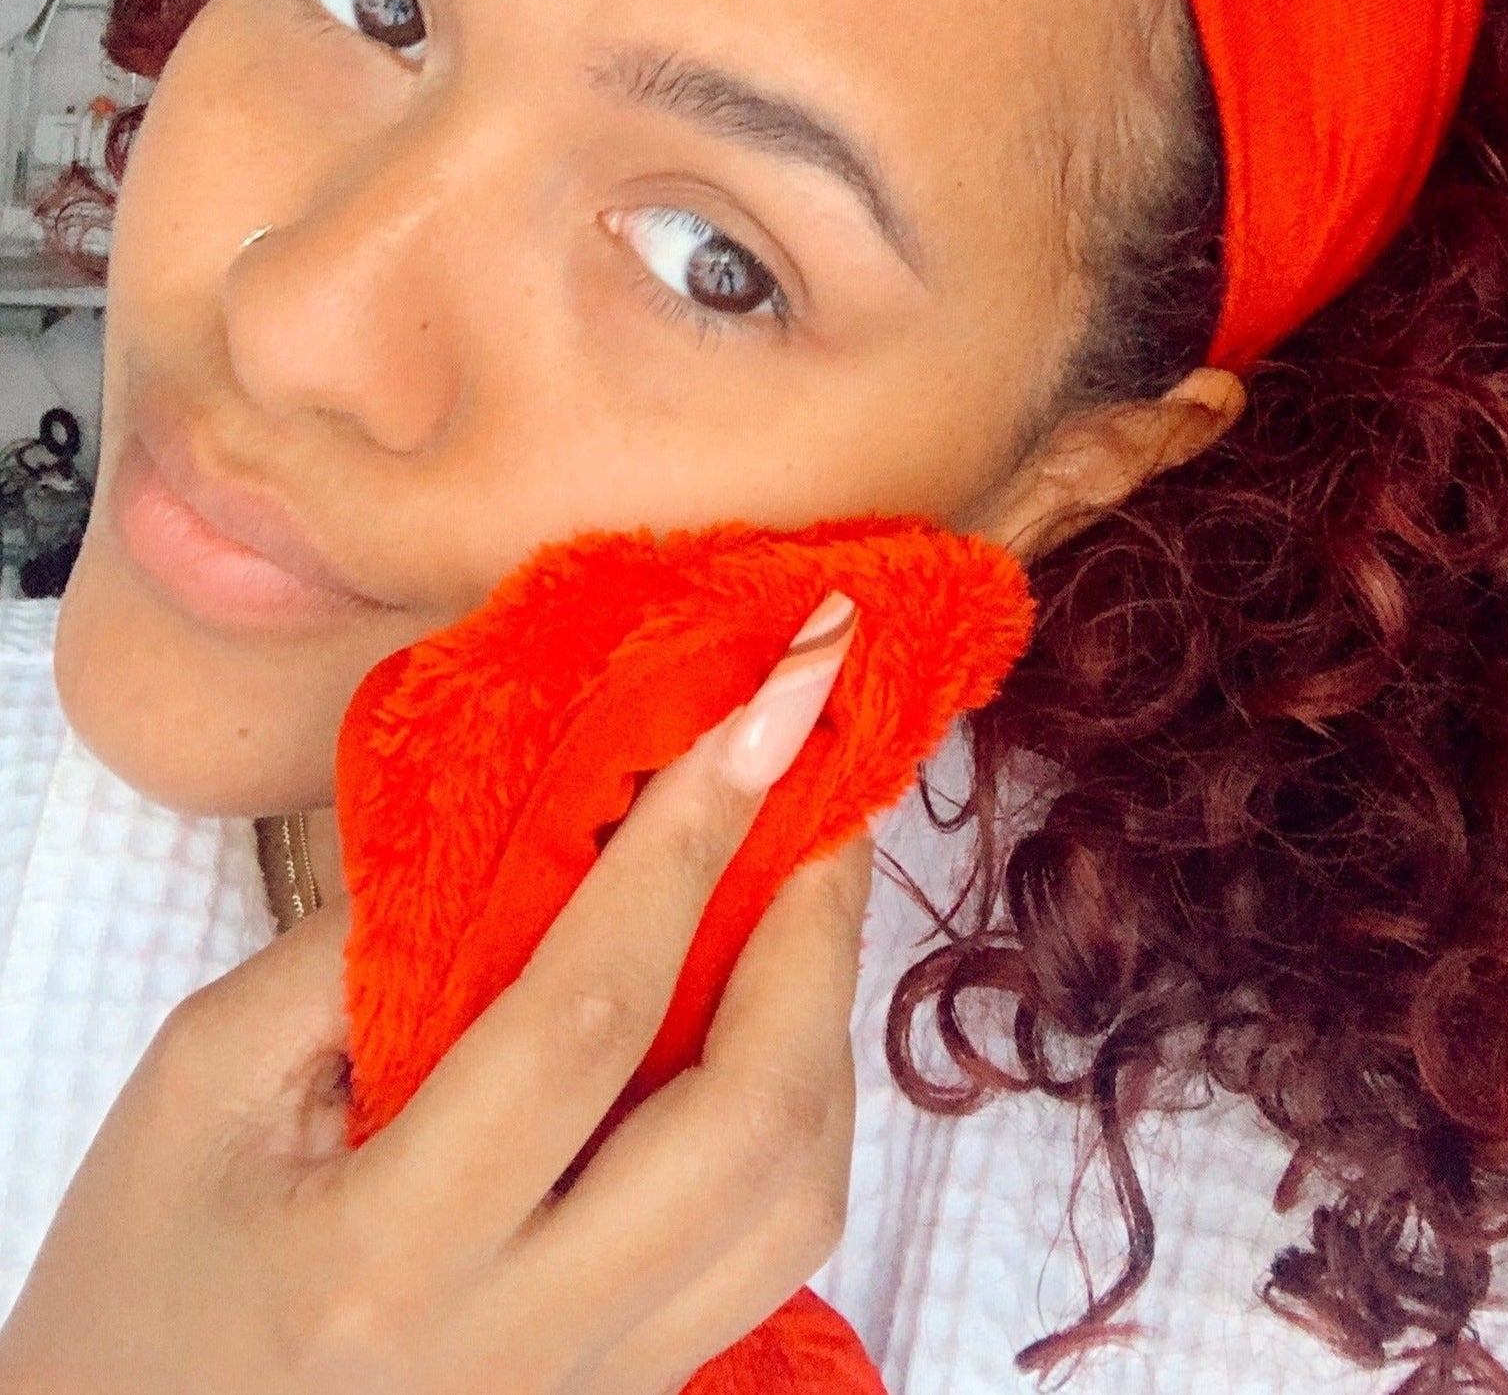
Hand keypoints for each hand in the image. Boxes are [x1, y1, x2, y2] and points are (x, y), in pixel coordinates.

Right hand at [0, 617, 869, 1394]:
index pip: (582, 1016)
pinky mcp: (633, 1389)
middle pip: (746, 1124)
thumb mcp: (205, 1080)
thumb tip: (543, 819)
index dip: (687, 845)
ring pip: (794, 1200)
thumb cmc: (146, 1267)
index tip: (766, 712)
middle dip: (813, 932)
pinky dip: (806, 1110)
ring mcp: (597, 1383)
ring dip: (829, 1020)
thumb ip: (366, 947)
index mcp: (386, 1255)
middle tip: (828, 791)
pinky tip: (780, 1016)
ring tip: (816, 884)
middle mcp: (521, 1337)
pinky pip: (772, 1250)